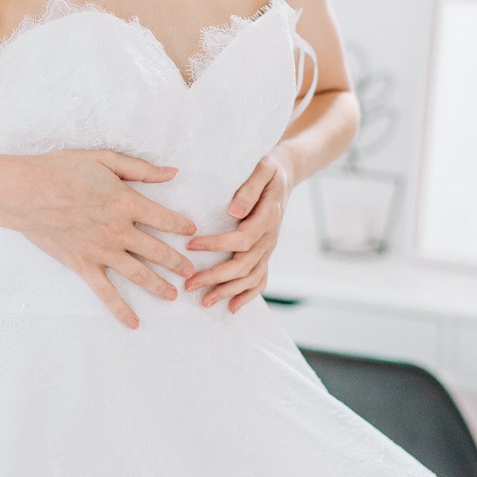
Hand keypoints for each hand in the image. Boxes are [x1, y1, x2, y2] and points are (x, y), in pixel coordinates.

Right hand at [7, 148, 197, 329]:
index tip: (191, 232)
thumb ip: (140, 169)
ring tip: (173, 295)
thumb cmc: (62, 170)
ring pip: (139, 274)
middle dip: (178, 262)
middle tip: (191, 271)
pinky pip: (106, 292)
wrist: (26, 192)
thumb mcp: (104, 159)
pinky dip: (121, 309)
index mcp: (127, 203)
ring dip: (159, 286)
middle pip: (158, 251)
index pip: (165, 219)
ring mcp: (102, 251)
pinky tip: (134, 323)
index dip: (182, 226)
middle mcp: (119, 230)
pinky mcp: (83, 266)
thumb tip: (172, 173)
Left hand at [183, 152, 292, 313]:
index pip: (242, 238)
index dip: (217, 245)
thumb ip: (249, 189)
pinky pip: (261, 279)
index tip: (191, 245)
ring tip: (204, 301)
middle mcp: (270, 237)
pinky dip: (248, 296)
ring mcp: (269, 247)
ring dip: (228, 291)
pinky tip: (232, 308)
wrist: (286, 172)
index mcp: (268, 217)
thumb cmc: (268, 168)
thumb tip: (233, 211)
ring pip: (251, 277)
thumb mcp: (262, 168)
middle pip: (244, 264)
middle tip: (189, 284)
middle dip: (216, 277)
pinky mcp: (266, 252)